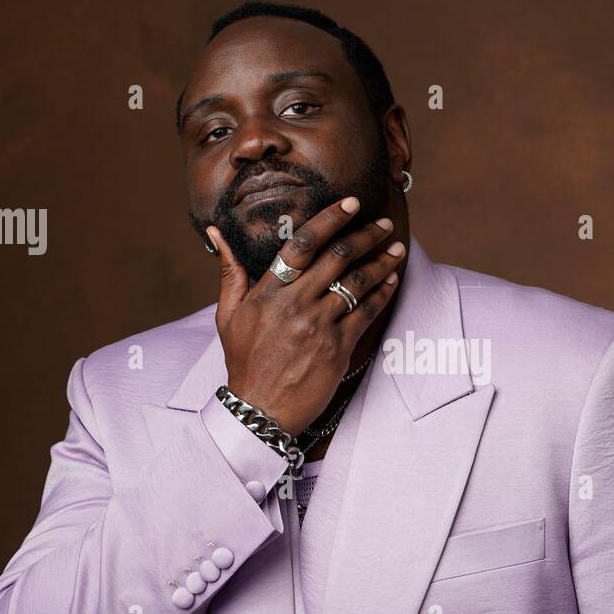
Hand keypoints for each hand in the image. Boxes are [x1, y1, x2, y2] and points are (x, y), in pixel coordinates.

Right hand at [208, 197, 404, 437]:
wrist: (261, 409)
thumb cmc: (244, 361)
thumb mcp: (228, 316)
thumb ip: (230, 272)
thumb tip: (217, 233)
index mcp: (269, 291)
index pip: (303, 243)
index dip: (330, 219)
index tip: (352, 204)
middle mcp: (296, 304)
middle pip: (337, 257)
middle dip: (365, 235)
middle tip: (382, 223)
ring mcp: (319, 325)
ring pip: (357, 282)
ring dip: (381, 261)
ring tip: (397, 247)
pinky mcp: (338, 347)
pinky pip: (366, 312)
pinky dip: (382, 292)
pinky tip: (392, 279)